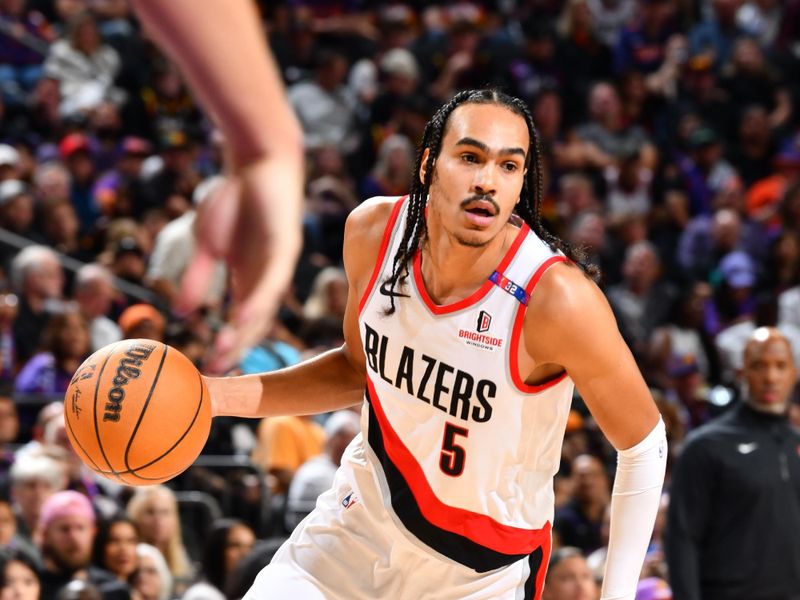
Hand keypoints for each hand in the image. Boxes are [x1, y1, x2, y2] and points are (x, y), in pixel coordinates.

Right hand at [178, 154, 302, 373]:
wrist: (257, 160)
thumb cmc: (233, 202)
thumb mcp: (207, 245)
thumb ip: (198, 278)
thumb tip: (182, 314)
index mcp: (248, 280)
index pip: (239, 322)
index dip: (226, 345)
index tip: (206, 368)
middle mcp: (267, 279)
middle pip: (254, 323)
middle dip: (235, 348)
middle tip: (213, 371)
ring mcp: (278, 265)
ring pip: (264, 307)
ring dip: (244, 331)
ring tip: (223, 352)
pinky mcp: (286, 247)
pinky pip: (273, 280)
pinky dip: (257, 300)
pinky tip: (242, 317)